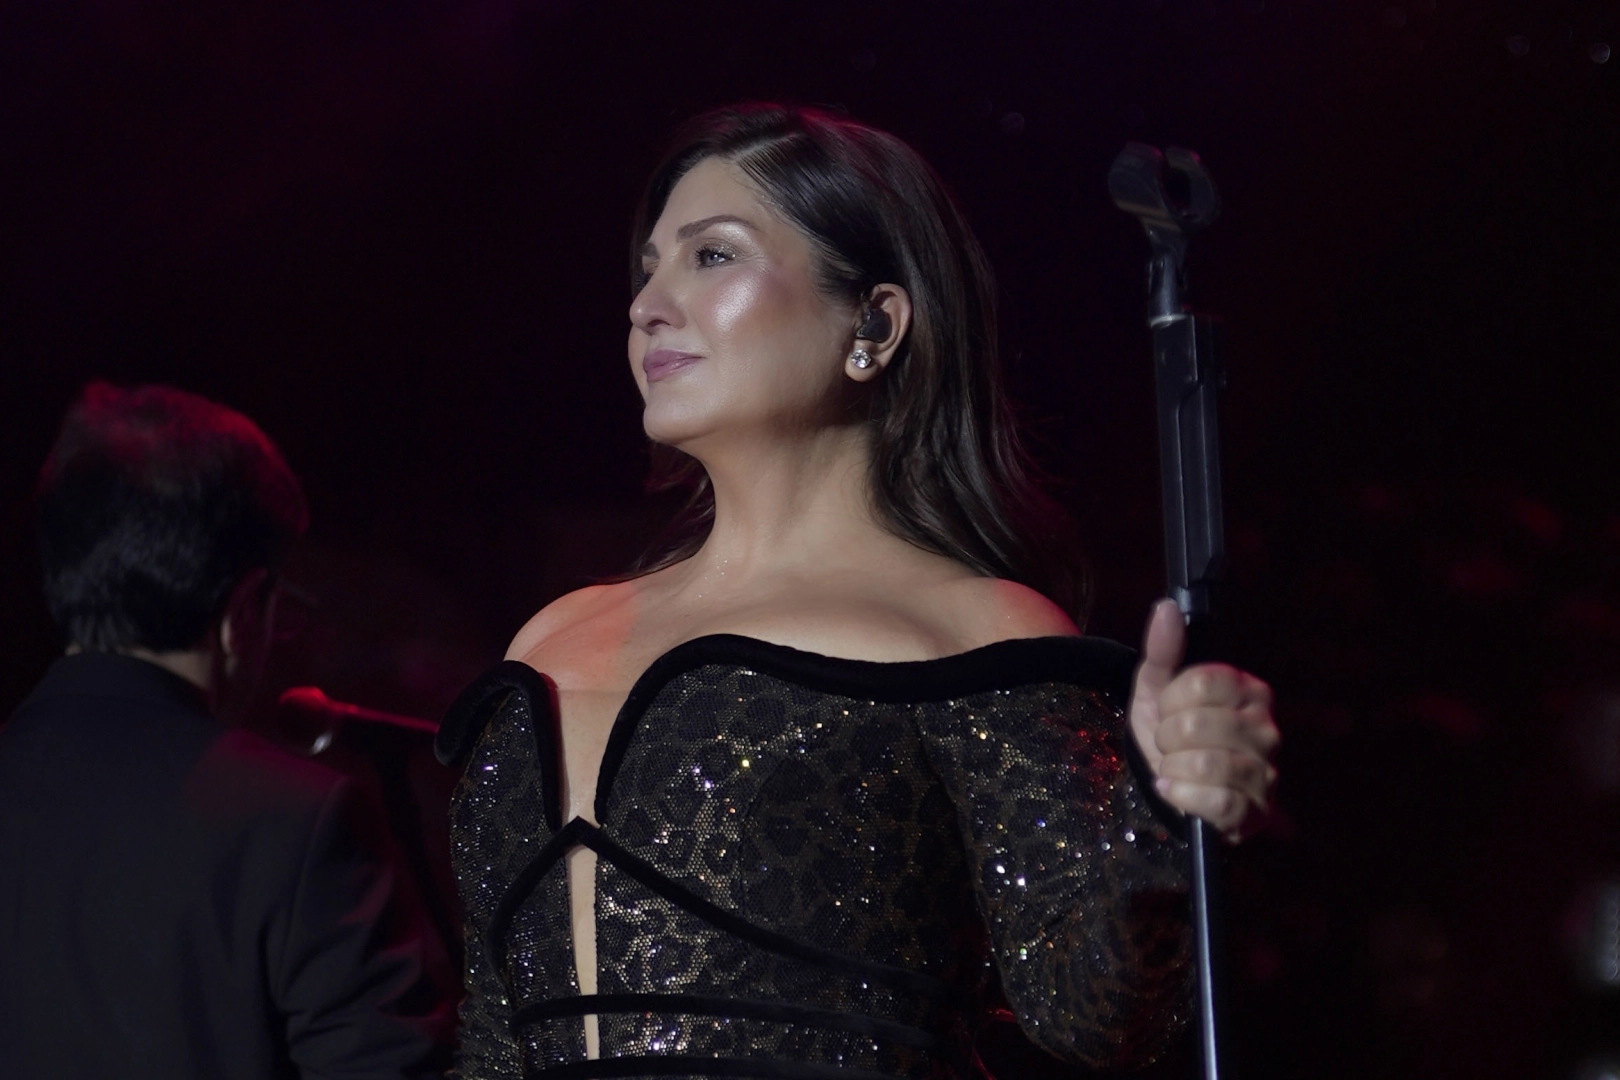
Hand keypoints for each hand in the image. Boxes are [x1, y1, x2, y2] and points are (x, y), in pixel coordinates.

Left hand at [1129, 599, 1278, 841]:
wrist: (1174, 789)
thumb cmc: (1170, 734)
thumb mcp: (1156, 690)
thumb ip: (1163, 650)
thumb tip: (1167, 607)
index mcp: (1250, 691)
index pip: (1203, 681)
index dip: (1170, 699)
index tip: (1167, 709)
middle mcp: (1267, 729)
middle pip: (1196, 723)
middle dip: (1166, 737)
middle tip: (1169, 744)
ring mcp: (1265, 772)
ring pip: (1204, 764)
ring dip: (1171, 768)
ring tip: (1172, 768)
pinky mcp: (1255, 812)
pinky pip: (1214, 801)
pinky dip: (1182, 797)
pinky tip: (1175, 792)